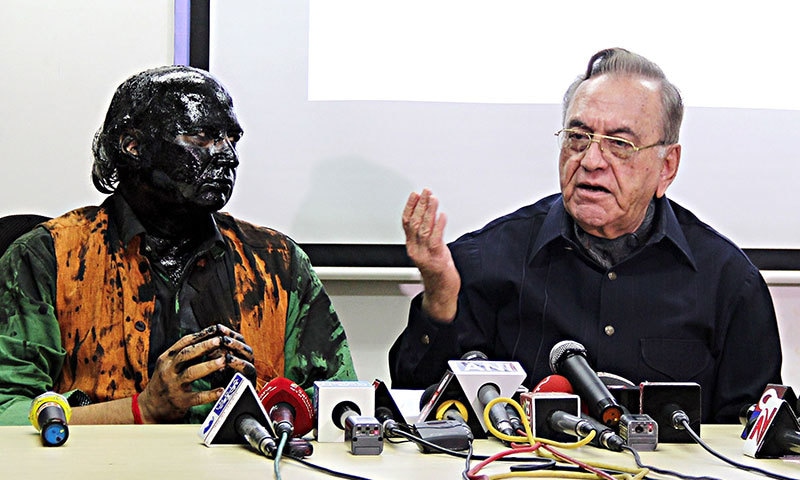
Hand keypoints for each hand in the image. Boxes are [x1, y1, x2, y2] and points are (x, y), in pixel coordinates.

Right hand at [138, 324, 255, 422]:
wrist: (149, 407)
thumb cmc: (164, 382)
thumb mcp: (168, 364)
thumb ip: (183, 354)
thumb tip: (208, 339)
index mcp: (167, 359)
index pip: (184, 342)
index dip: (201, 335)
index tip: (216, 329)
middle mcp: (168, 370)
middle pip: (186, 355)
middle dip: (204, 346)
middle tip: (220, 340)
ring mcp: (173, 386)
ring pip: (191, 373)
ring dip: (208, 366)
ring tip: (223, 361)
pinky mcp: (180, 401)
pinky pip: (196, 397)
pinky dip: (210, 394)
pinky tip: (221, 390)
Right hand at [402, 189, 460, 321]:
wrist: (441, 293)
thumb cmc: (437, 273)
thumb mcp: (429, 251)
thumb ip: (427, 237)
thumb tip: (430, 218)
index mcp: (412, 247)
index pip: (407, 223)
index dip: (410, 207)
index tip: (415, 195)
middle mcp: (416, 250)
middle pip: (415, 223)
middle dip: (420, 205)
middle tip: (426, 192)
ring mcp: (425, 255)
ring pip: (424, 229)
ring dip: (429, 212)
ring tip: (433, 199)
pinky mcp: (437, 259)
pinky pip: (436, 239)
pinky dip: (438, 226)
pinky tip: (442, 216)